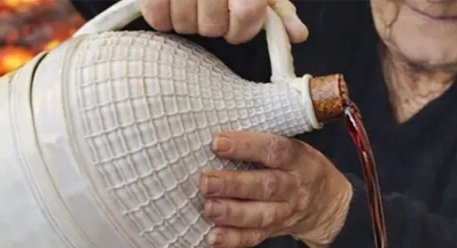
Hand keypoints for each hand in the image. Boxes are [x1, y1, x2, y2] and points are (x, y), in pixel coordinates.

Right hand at [138, 0, 307, 43]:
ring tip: (188, 1)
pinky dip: (162, 18)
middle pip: (213, 27)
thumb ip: (277, 6)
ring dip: (187, 21)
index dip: (241, 29)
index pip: (246, 16)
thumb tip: (298, 35)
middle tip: (209, 7)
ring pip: (184, 25)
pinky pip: (157, 19)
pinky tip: (169, 3)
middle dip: (212, 24)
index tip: (236, 26)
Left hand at [200, 131, 353, 247]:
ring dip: (232, 213)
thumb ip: (264, 141)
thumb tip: (218, 127)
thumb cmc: (299, 166)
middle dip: (233, 184)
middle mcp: (293, 186)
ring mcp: (286, 212)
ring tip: (208, 208)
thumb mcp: (294, 147)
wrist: (328, 204)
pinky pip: (255, 237)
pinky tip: (214, 237)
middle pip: (265, 185)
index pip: (274, 149)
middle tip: (206, 182)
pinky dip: (233, 239)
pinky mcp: (275, 231)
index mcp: (298, 159)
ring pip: (260, 215)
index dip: (246, 146)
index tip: (218, 142)